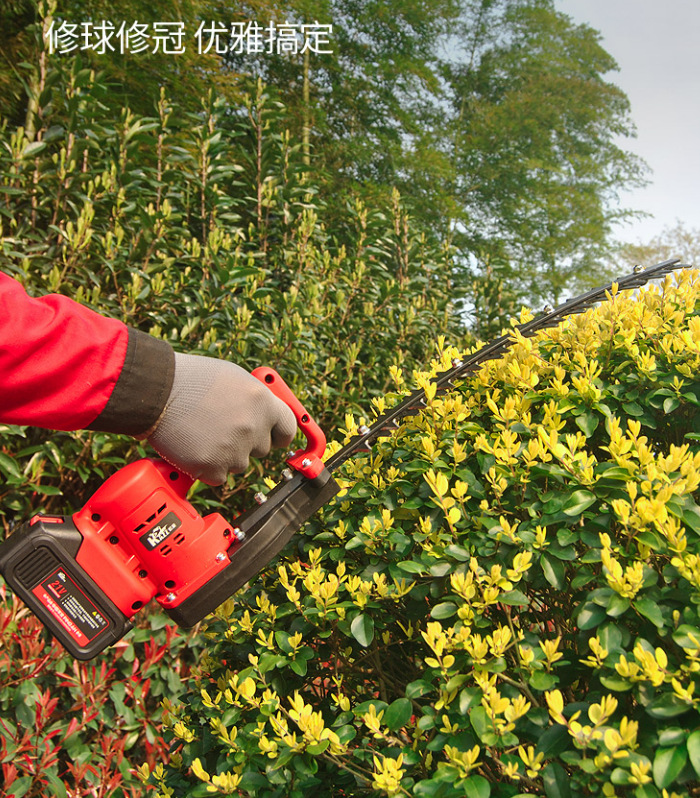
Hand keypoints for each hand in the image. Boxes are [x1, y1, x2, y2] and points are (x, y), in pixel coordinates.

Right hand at [147, 354, 296, 484]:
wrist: (156, 391)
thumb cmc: (191, 379)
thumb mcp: (234, 378)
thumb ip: (255, 399)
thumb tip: (265, 414)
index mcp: (263, 402)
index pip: (288, 429)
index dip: (279, 435)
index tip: (273, 438)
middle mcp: (253, 428)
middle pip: (261, 449)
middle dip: (246, 442)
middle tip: (222, 428)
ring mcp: (234, 450)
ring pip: (239, 464)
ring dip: (225, 454)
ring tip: (202, 432)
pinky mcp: (212, 468)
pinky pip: (217, 475)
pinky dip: (205, 466)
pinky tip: (193, 446)